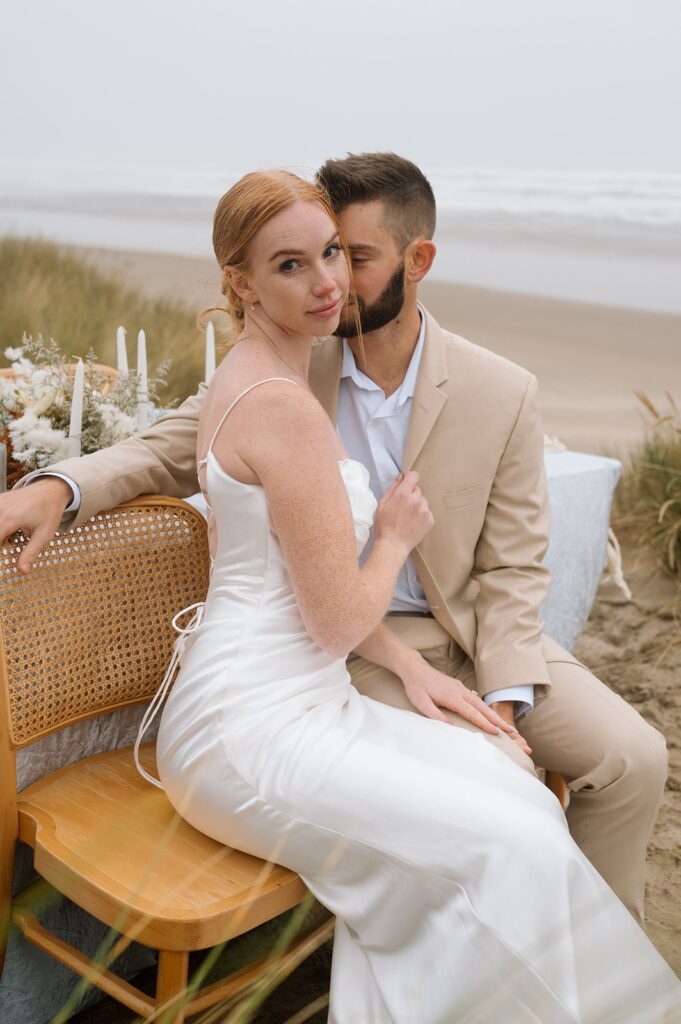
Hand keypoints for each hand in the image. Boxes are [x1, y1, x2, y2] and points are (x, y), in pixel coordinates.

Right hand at [0, 478, 73, 572]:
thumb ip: (31, 553)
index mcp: (10, 518)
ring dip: (1, 534)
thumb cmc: (49, 511)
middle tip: (10, 543)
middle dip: (1, 541)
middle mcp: (0, 508)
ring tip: (11, 537)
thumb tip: (23, 570)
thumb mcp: (44, 535)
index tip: (3, 555)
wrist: (51, 490)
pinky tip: (9, 530)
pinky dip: (1, 525)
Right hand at [374, 471, 433, 553]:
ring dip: (417, 506)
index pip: (414, 476)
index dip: (409, 479)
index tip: (407, 484)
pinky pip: (427, 512)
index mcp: (403, 494)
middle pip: (417, 490)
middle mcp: (416, 500)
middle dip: (411, 495)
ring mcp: (425, 510)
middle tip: (402, 507)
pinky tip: (412, 523)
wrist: (393, 545)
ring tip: (407, 517)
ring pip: (422, 501)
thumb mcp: (382, 504)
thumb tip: (401, 477)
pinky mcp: (430, 520)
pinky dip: (421, 516)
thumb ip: (392, 488)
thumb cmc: (385, 526)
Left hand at [398, 652, 532, 756]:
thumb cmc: (416, 686)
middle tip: (510, 731)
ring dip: (493, 714)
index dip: (484, 724)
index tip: (496, 732)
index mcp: (452, 697)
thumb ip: (435, 715)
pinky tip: (489, 714)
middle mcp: (460, 691)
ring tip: (504, 725)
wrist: (414, 668)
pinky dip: (485, 708)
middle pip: (482, 708)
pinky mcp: (459, 687)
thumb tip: (450, 727)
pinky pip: (475, 699)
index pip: (472, 713)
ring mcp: (461, 688)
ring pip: (480, 703)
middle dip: (497, 720)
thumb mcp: (421, 703)